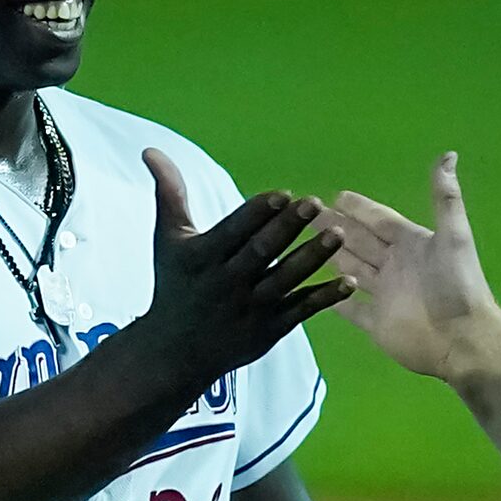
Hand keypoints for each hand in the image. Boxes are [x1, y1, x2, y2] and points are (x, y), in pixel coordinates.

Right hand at [142, 149, 355, 377]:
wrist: (174, 351)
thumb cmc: (174, 285)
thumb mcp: (168, 239)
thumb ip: (170, 194)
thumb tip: (151, 150)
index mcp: (203, 257)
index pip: (235, 230)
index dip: (259, 212)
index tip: (283, 194)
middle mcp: (226, 283)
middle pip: (262, 252)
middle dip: (288, 228)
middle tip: (315, 203)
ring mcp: (249, 309)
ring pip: (285, 280)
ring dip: (313, 258)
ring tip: (339, 234)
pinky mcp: (267, 331)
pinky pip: (299, 312)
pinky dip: (324, 299)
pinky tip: (350, 283)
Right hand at [323, 152, 498, 380]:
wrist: (461, 339)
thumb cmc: (457, 285)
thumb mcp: (453, 235)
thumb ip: (445, 197)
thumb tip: (449, 154)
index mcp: (411, 244)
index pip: (380, 221)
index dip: (360, 209)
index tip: (336, 196)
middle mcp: (395, 267)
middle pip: (360, 242)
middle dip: (336, 227)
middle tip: (308, 214)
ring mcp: (384, 296)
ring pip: (352, 270)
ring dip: (333, 256)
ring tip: (306, 242)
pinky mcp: (376, 323)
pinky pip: (351, 309)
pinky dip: (336, 298)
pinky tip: (316, 288)